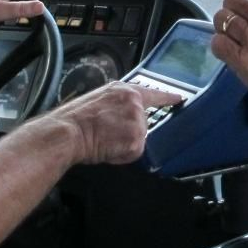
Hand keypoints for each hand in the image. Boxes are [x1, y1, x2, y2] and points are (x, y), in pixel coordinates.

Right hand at [43, 81, 183, 165]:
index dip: (167, 97)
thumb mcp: (99, 99)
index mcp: (124, 91)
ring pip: (138, 139)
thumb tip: (122, 116)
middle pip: (143, 124)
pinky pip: (133, 153)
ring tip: (104, 140)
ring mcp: (137, 121)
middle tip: (107, 133)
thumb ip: (117, 104)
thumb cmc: (75, 118)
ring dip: (124, 144)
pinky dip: (121, 156)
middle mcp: (135, 103)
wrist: (68, 131)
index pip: (153, 93)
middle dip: (128, 132)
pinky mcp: (136, 139)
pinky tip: (107, 148)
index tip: (179, 98)